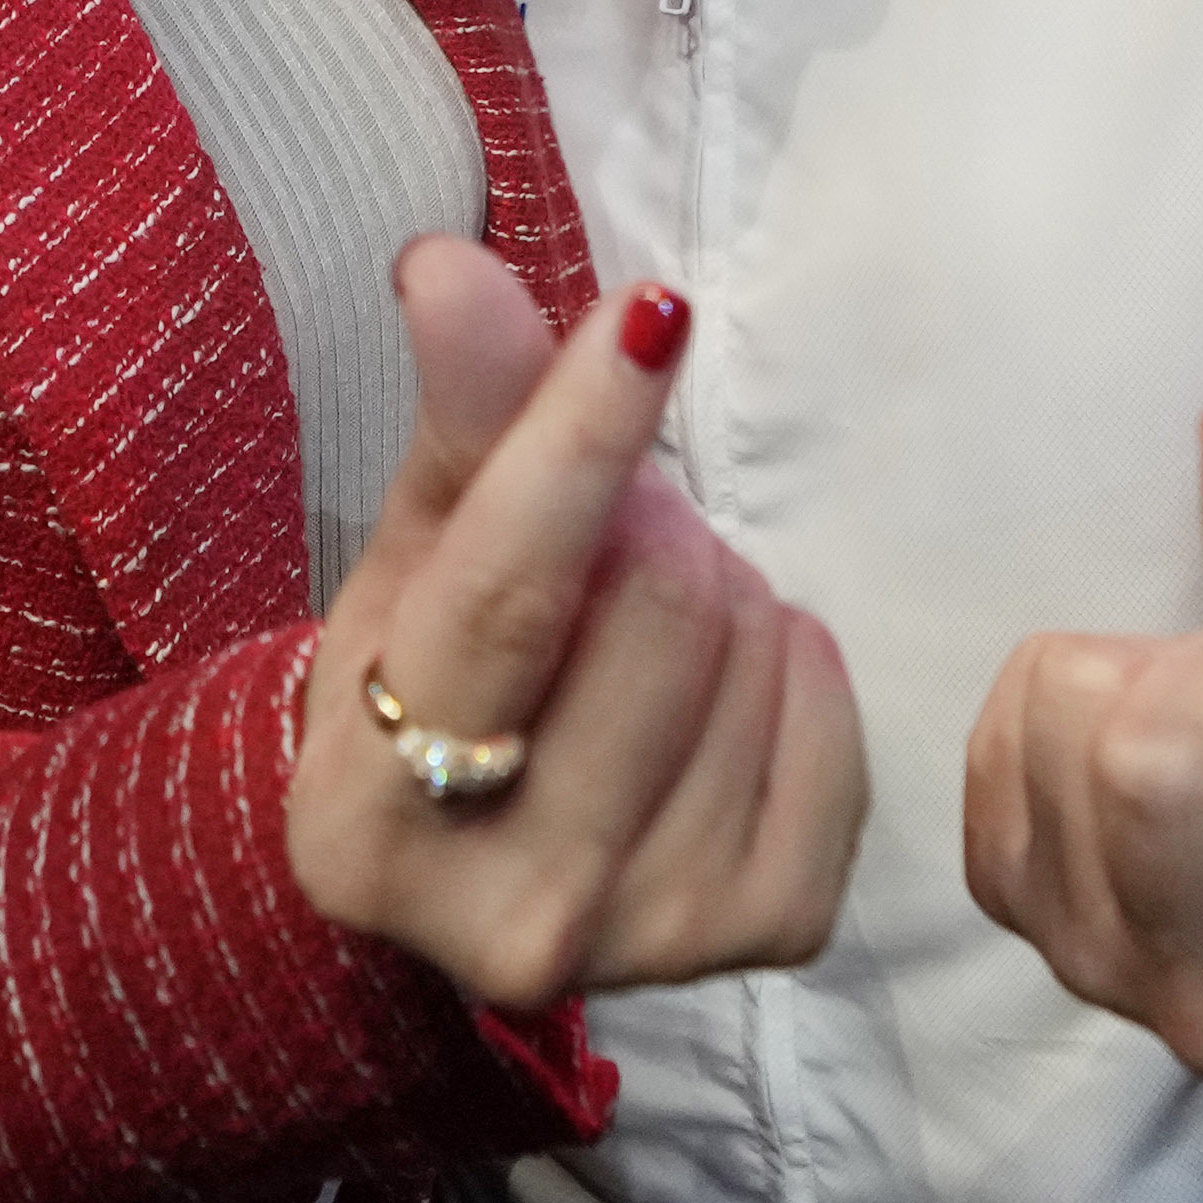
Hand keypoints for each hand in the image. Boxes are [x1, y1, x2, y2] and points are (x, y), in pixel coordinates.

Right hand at [287, 243, 866, 1007]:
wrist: (465, 863)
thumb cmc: (420, 676)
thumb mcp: (409, 555)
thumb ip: (455, 418)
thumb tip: (452, 267)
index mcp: (370, 817)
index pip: (508, 590)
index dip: (581, 439)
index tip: (651, 312)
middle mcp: (510, 912)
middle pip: (665, 598)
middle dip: (645, 522)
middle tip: (596, 543)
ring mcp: (653, 935)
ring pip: (755, 643)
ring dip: (712, 588)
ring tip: (635, 629)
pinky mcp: (770, 931)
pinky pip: (832, 717)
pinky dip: (785, 663)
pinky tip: (711, 691)